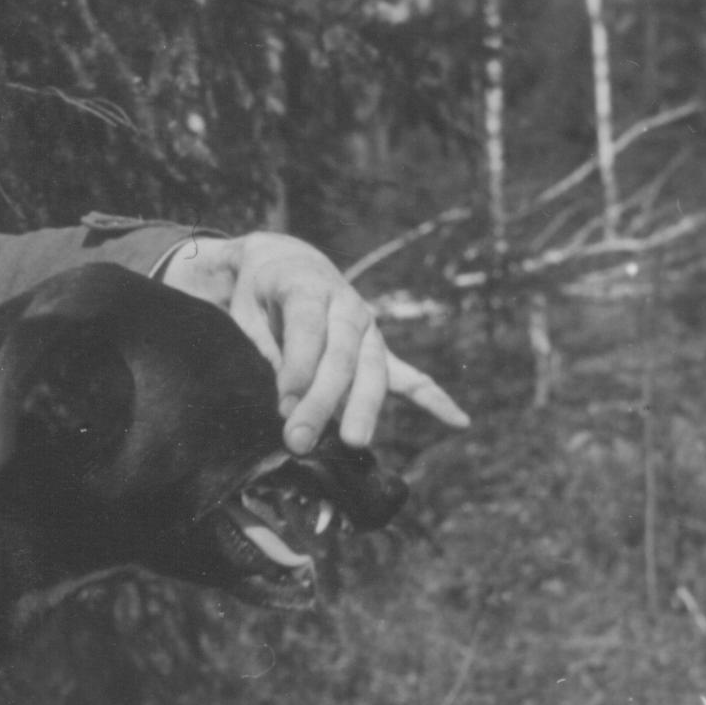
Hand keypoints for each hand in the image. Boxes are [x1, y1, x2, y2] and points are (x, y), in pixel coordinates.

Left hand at [160, 233, 469, 452]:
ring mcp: (366, 328)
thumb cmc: (259, 292)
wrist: (284, 262)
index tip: (283, 404)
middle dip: (323, 401)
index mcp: (307, 287)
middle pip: (341, 357)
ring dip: (364, 408)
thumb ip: (269, 351)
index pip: (308, 331)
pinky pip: (407, 374)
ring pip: (372, 370)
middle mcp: (345, 305)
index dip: (297, 368)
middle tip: (302, 440)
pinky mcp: (376, 348)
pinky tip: (457, 420)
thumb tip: (289, 404)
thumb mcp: (248, 312)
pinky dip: (432, 398)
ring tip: (356, 442)